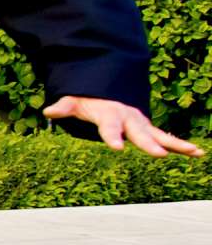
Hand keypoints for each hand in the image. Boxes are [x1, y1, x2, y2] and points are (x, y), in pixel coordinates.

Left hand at [42, 96, 202, 157]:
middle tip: (159, 154)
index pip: (110, 127)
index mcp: (110, 114)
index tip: (116, 148)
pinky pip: (166, 138)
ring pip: (160, 135)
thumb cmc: (89, 99)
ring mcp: (141, 124)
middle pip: (140, 133)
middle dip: (149, 144)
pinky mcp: (148, 129)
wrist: (108, 89)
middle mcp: (129, 119)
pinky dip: (180, 146)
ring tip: (196, 152)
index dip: (113, 136)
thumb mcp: (75, 102)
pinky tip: (198, 154)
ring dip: (177, 144)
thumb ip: (65, 107)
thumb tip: (48, 110)